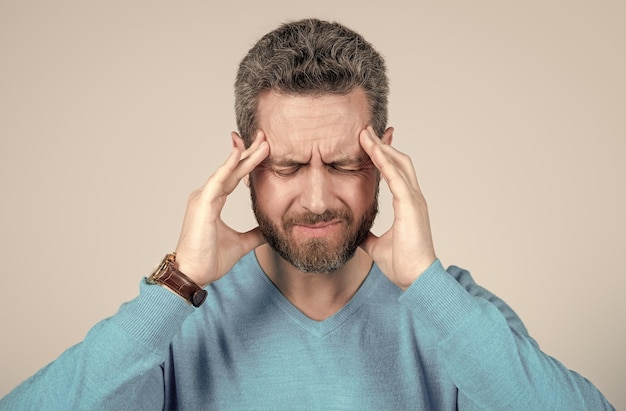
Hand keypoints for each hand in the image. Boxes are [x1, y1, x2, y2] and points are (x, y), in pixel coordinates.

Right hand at [174, 131, 268, 286]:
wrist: (194, 275)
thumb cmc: (210, 259)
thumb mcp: (241, 244)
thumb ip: (255, 234)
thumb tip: (271, 229)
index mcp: (213, 201)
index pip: (235, 177)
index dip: (249, 162)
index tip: (264, 149)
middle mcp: (206, 195)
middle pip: (232, 169)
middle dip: (250, 152)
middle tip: (265, 136)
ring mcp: (203, 198)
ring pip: (228, 171)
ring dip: (244, 155)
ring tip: (262, 142)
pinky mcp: (202, 204)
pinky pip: (218, 181)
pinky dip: (228, 167)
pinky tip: (239, 154)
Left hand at [359, 126, 435, 289]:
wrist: (416, 279)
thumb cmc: (402, 264)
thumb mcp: (377, 246)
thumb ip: (369, 235)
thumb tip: (357, 233)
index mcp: (407, 205)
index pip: (396, 172)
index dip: (385, 156)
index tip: (370, 143)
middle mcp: (413, 198)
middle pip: (399, 161)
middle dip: (382, 145)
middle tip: (365, 130)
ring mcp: (414, 200)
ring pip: (399, 164)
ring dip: (381, 147)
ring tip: (365, 133)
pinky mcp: (410, 206)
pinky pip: (396, 177)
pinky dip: (384, 161)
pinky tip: (373, 150)